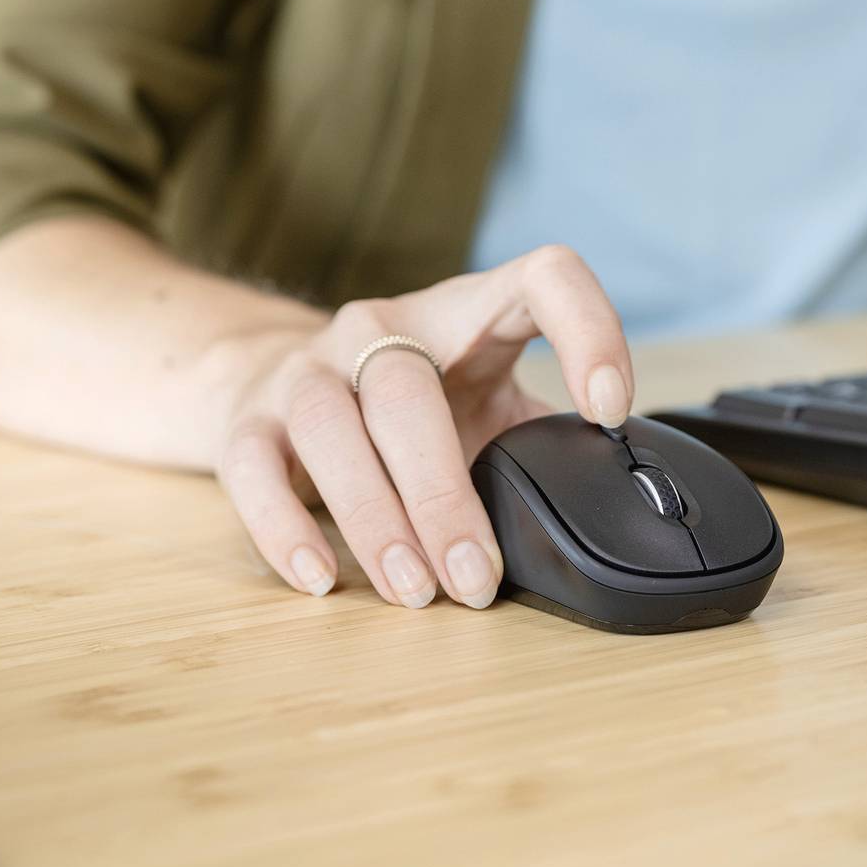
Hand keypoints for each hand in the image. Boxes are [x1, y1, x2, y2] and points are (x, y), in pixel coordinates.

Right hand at [215, 246, 633, 607]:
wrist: (272, 377)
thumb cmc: (412, 405)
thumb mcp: (488, 405)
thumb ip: (545, 443)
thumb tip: (618, 507)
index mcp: (466, 313)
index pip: (543, 276)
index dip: (586, 329)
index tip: (609, 410)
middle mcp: (382, 328)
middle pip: (407, 388)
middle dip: (444, 494)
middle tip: (477, 579)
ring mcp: (308, 368)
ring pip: (331, 425)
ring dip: (375, 516)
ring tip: (413, 591)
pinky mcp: (249, 420)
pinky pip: (254, 468)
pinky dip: (285, 527)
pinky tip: (321, 578)